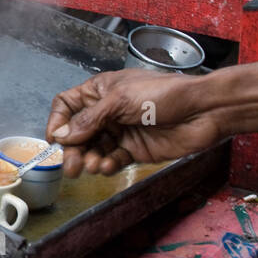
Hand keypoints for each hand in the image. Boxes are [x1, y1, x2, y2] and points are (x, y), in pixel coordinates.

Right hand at [45, 69, 221, 175]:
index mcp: (101, 91)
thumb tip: (63, 136)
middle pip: (77, 133)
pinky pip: (112, 160)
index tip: (55, 140)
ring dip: (89, 159)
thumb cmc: (165, 94)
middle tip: (71, 166)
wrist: (202, 111)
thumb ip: (90, 119)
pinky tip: (108, 166)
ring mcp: (121, 131)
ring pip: (93, 149)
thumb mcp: (120, 100)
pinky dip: (107, 165)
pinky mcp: (134, 150)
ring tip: (93, 166)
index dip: (58, 121)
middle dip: (72, 149)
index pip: (67, 105)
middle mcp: (107, 111)